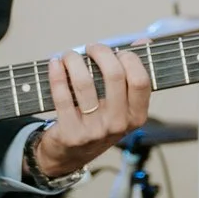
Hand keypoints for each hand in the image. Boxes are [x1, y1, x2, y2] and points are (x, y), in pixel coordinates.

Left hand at [33, 43, 153, 178]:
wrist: (71, 155)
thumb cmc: (99, 123)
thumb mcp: (121, 105)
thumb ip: (132, 74)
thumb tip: (143, 41)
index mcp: (136, 116)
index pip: (140, 80)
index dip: (129, 58)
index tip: (117, 51)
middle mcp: (118, 125)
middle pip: (114, 75)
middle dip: (101, 52)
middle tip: (92, 48)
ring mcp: (94, 131)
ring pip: (84, 82)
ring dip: (74, 60)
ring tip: (69, 56)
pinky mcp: (71, 133)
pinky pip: (62, 96)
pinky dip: (57, 74)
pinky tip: (55, 64)